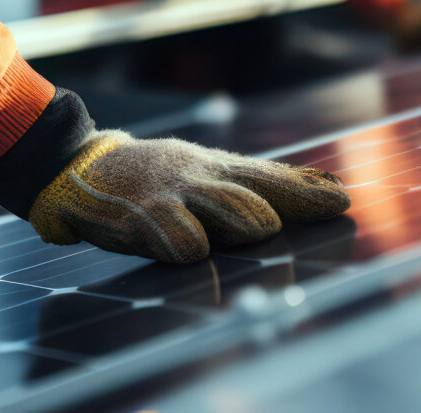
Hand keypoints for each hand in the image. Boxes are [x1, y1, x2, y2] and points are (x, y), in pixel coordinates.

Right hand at [28, 130, 351, 263]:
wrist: (79, 170)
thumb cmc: (159, 178)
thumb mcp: (211, 172)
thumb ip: (269, 185)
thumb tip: (335, 191)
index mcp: (221, 171)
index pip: (271, 180)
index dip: (306, 193)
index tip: (341, 202)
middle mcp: (201, 181)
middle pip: (256, 200)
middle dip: (277, 219)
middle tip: (286, 228)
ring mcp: (171, 199)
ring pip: (229, 214)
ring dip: (245, 226)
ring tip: (250, 231)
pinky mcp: (139, 221)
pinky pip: (180, 242)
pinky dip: (189, 248)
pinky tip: (186, 250)